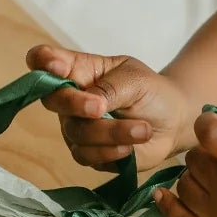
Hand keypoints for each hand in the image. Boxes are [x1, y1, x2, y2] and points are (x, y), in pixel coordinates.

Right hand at [28, 44, 197, 173]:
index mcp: (79, 70)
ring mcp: (76, 127)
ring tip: (143, 130)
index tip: (57, 65)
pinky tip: (130, 148)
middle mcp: (70, 99)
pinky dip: (111, 152)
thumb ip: (110, 88)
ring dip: (110, 133)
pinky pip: (88, 156)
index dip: (43, 61)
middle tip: (101, 108)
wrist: (173, 122)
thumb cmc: (151, 92)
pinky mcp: (88, 153)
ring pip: (76, 132)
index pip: (43, 60)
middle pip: (52, 99)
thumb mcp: (135, 80)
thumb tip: (90, 102)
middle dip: (75, 103)